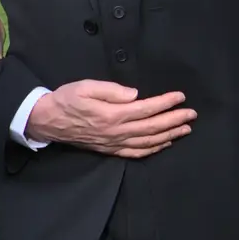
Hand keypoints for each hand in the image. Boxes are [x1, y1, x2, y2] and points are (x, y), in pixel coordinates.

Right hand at [25, 80, 195, 156]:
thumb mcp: (84, 86)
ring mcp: (114, 143)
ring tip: (186, 128)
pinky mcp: (110, 150)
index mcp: (111, 114)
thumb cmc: (65, 100)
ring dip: (170, 135)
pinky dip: (154, 149)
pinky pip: (137, 152)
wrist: (47, 120)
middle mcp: (116, 132)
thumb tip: (134, 94)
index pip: (146, 109)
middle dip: (175, 120)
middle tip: (192, 113)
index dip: (165, 103)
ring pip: (148, 142)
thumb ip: (110, 89)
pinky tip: (165, 143)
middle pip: (152, 127)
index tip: (180, 96)